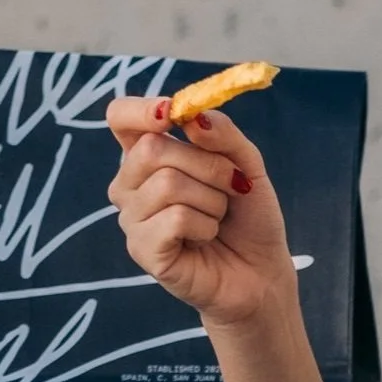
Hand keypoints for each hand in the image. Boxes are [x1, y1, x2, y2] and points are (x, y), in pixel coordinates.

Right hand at [106, 95, 298, 328]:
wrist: (261, 271)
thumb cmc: (247, 216)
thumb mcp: (245, 164)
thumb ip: (222, 134)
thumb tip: (192, 118)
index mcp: (147, 156)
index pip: (120, 117)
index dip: (142, 110)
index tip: (173, 113)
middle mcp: (130, 185)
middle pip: (151, 148)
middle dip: (207, 164)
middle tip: (231, 185)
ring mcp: (132, 219)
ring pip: (168, 183)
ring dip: (213, 199)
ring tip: (218, 217)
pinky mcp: (142, 250)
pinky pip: (175, 218)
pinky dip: (205, 225)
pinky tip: (206, 237)